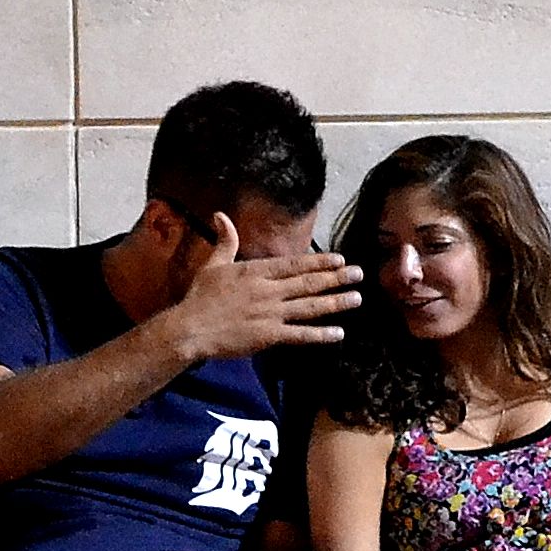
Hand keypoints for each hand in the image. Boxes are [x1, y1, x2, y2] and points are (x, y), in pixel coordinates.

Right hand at [161, 209, 359, 361]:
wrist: (190, 328)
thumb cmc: (200, 297)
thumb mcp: (213, 264)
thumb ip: (225, 241)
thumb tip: (220, 214)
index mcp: (256, 271)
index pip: (295, 264)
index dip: (320, 262)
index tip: (340, 259)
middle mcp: (268, 290)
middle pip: (309, 283)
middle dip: (337, 278)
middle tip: (359, 274)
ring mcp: (270, 313)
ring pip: (310, 306)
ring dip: (335, 302)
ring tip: (357, 298)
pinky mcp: (269, 336)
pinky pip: (300, 335)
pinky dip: (320, 335)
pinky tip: (339, 333)